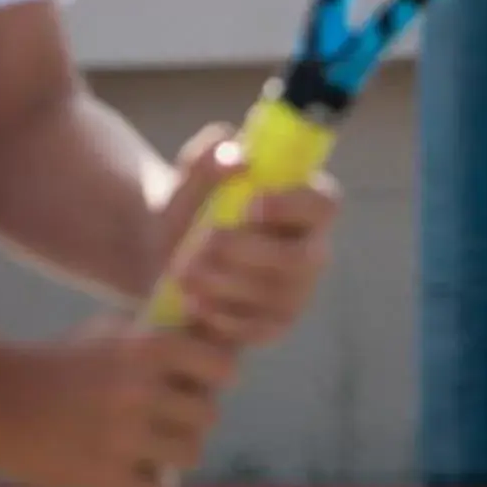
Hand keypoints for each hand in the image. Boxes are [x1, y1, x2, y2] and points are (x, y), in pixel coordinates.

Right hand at [0, 320, 237, 486]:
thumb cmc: (59, 363)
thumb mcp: (112, 332)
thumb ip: (165, 339)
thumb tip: (222, 345)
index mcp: (148, 349)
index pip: (223, 369)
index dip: (212, 379)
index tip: (193, 385)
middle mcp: (141, 391)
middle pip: (208, 416)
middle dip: (188, 419)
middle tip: (161, 422)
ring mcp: (124, 439)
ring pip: (190, 455)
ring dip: (170, 455)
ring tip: (143, 449)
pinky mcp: (104, 481)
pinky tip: (128, 479)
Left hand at [156, 127, 341, 347]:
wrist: (161, 260)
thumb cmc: (189, 210)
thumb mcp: (188, 179)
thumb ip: (207, 158)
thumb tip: (237, 158)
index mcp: (303, 205)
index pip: (324, 203)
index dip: (294, 206)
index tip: (251, 204)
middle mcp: (312, 250)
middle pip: (302, 258)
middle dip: (248, 252)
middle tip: (202, 244)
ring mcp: (297, 293)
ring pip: (276, 296)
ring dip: (225, 284)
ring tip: (184, 271)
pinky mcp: (275, 326)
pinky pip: (258, 329)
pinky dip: (221, 315)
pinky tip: (193, 300)